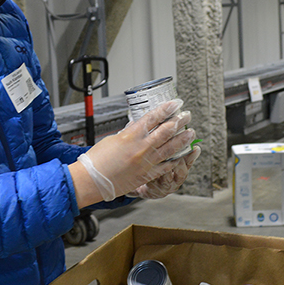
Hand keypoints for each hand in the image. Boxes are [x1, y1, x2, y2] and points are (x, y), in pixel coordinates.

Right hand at [75, 99, 194, 201]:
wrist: (92, 181)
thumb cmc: (97, 160)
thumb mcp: (112, 139)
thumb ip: (128, 132)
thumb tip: (137, 126)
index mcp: (131, 136)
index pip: (153, 118)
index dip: (166, 109)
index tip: (175, 103)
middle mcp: (141, 148)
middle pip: (166, 131)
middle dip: (179, 121)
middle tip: (187, 115)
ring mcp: (146, 162)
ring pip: (170, 149)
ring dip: (182, 140)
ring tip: (191, 133)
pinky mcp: (146, 175)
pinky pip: (165, 166)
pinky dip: (175, 160)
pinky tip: (182, 155)